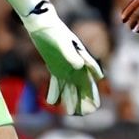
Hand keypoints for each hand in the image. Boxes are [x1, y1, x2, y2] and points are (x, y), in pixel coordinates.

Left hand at [7, 0, 103, 114]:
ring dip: (71, 99)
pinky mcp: (55, 67)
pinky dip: (55, 92)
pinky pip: (56, 83)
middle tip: (87, 113)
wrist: (42, 24)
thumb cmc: (54, 31)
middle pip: (83, 85)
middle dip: (85, 99)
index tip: (96, 104)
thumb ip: (70, 54)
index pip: (90, 77)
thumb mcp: (62, 43)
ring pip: (71, 87)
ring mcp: (66, 67)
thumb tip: (79, 67)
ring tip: (71, 113)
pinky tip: (52, 103)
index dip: (93, 92)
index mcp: (81, 58)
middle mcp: (76, 65)